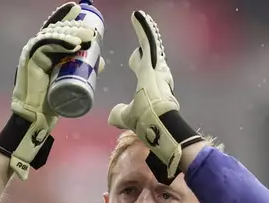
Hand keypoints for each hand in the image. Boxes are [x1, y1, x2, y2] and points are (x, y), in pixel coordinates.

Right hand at [0, 2, 105, 179]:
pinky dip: (60, 42)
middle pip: (58, 29)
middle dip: (76, 28)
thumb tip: (101, 61)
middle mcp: (38, 47)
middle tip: (92, 34)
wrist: (37, 117)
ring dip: (71, 34)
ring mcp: (32, 52)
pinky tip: (74, 44)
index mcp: (47, 49)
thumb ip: (84, 70)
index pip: (59, 29)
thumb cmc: (52, 101)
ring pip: (53, 35)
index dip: (71, 20)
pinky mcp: (30, 59)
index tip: (88, 20)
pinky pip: (45, 45)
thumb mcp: (72, 81)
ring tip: (87, 39)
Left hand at [108, 11, 202, 184]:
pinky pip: (147, 39)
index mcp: (149, 87)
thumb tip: (111, 116)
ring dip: (146, 31)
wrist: (157, 121)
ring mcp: (156, 67)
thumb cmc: (146, 121)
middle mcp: (156, 75)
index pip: (143, 69)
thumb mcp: (128, 116)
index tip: (133, 57)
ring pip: (151, 44)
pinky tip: (137, 15)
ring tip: (141, 18)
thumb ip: (120, 114)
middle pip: (150, 55)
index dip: (137, 62)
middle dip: (147, 43)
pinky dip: (142, 28)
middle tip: (142, 29)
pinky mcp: (153, 60)